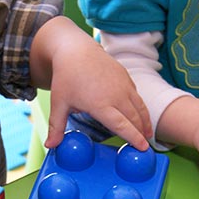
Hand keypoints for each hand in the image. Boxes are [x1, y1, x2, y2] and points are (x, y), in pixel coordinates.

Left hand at [30, 17, 151, 149]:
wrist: (75, 50)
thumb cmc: (65, 77)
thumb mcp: (59, 104)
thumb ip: (57, 127)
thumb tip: (51, 146)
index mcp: (100, 104)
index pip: (121, 125)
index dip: (133, 138)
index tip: (143, 148)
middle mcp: (115, 94)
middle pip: (134, 118)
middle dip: (142, 133)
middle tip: (146, 147)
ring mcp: (123, 84)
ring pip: (139, 106)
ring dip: (145, 121)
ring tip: (148, 134)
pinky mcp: (125, 76)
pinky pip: (136, 95)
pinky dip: (141, 108)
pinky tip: (139, 115)